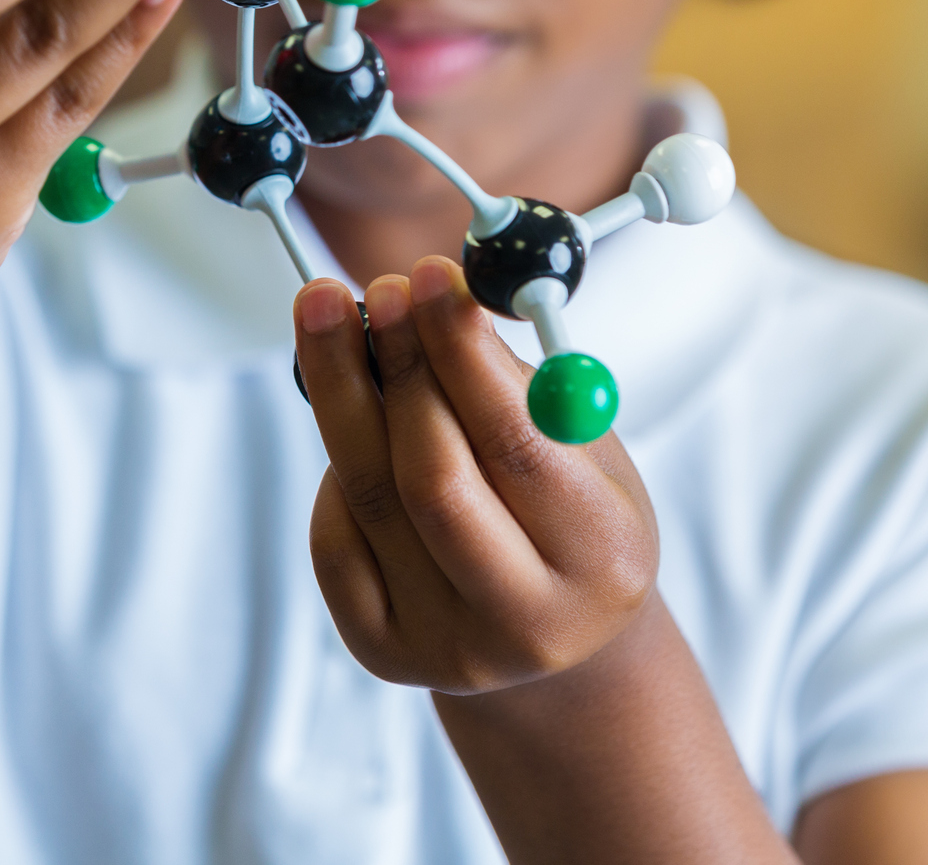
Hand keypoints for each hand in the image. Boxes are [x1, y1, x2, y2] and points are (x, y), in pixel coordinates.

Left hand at [294, 257, 657, 693]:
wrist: (554, 638)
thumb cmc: (570, 512)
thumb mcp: (583, 448)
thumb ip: (517, 383)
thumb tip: (436, 294)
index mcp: (601, 558)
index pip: (516, 447)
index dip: (461, 355)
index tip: (426, 276)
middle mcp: (526, 620)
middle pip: (431, 480)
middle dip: (396, 368)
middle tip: (373, 288)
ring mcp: (448, 648)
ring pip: (371, 500)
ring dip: (342, 392)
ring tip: (327, 313)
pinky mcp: (382, 652)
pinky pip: (335, 539)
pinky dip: (334, 467)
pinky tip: (347, 418)